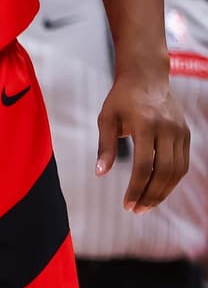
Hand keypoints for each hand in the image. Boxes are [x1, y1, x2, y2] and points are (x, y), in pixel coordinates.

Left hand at [97, 65, 190, 212]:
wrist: (147, 76)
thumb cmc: (121, 99)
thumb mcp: (106, 119)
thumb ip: (104, 147)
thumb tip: (100, 174)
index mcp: (146, 125)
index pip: (144, 165)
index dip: (136, 188)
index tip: (127, 205)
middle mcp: (167, 128)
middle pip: (164, 171)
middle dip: (151, 195)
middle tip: (137, 211)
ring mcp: (180, 130)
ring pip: (177, 169)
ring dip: (164, 191)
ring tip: (147, 206)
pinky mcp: (186, 133)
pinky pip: (183, 162)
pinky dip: (172, 180)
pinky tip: (158, 190)